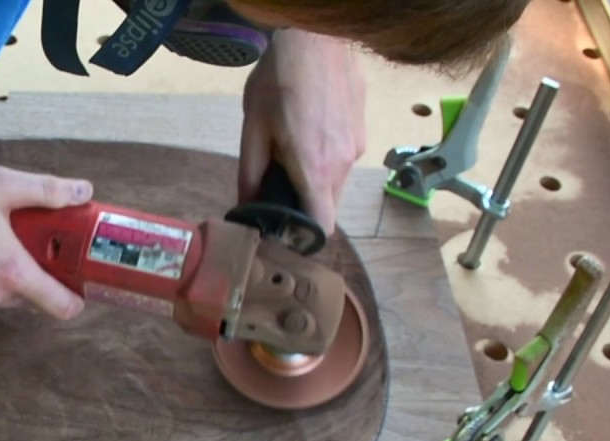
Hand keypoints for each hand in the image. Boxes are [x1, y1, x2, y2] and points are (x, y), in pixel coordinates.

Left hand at [238, 29, 366, 234]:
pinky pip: (344, 155)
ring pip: (336, 180)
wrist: (316, 36)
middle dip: (304, 203)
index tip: (286, 231)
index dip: (305, 236)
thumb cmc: (278, 81)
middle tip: (278, 185)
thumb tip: (246, 205)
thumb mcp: (252, 128)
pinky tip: (309, 129)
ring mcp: (357, 144)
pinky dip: (327, 154)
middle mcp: (342, 162)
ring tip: (291, 150)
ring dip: (316, 177)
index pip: (323, 225)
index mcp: (314, 168)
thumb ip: (249, 173)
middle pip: (327, 204)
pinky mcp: (363, 127)